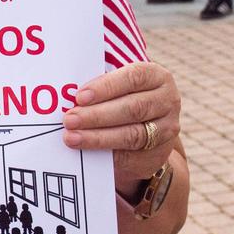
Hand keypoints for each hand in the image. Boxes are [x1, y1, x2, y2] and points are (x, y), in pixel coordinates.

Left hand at [62, 61, 178, 186]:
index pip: (133, 77)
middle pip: (132, 108)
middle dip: (97, 115)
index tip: (80, 97)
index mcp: (156, 76)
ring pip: (132, 134)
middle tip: (69, 119)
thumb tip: (66, 93)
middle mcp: (168, 101)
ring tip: (72, 137)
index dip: (106, 87)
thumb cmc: (124, 100)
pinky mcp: (159, 153)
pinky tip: (87, 153)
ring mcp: (167, 128)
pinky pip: (131, 156)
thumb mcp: (119, 88)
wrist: (149, 132)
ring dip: (98, 137)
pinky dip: (107, 155)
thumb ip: (101, 87)